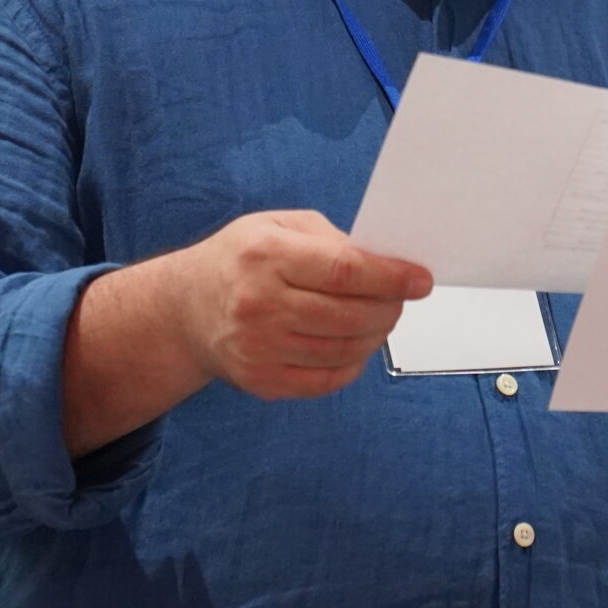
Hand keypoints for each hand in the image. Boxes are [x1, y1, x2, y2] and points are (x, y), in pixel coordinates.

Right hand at [169, 210, 433, 400]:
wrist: (186, 308)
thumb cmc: (241, 260)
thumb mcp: (278, 226)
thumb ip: (332, 241)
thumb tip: (387, 264)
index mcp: (265, 256)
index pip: (345, 271)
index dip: (392, 277)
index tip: (421, 280)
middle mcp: (258, 304)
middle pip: (350, 315)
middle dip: (390, 308)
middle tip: (401, 299)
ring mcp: (258, 349)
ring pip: (345, 350)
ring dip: (376, 335)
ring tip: (379, 318)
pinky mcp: (262, 381)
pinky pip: (328, 380)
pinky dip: (353, 363)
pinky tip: (354, 344)